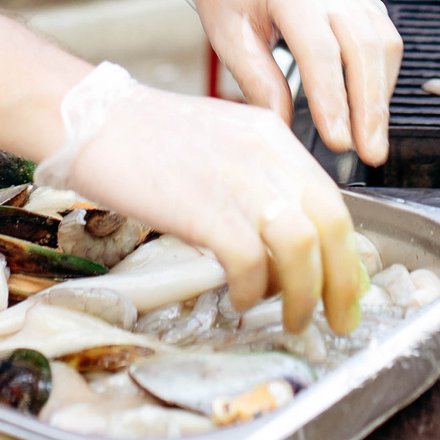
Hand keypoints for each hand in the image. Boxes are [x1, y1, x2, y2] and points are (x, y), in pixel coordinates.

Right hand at [56, 76, 362, 331]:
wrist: (92, 121)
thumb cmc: (146, 139)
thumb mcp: (222, 144)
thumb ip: (259, 180)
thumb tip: (286, 240)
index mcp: (274, 137)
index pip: (333, 200)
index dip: (347, 252)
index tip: (347, 287)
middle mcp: (268, 155)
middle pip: (332, 225)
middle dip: (343, 283)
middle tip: (339, 318)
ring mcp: (239, 180)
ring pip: (303, 247)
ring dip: (303, 294)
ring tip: (293, 319)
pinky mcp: (207, 209)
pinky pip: (250, 263)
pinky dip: (252, 290)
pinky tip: (239, 298)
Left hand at [187, 0, 403, 164]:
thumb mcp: (227, 35)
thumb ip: (257, 80)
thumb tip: (282, 127)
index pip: (321, 52)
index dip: (333, 100)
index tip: (338, 143)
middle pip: (366, 49)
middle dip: (371, 107)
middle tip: (371, 153)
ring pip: (385, 43)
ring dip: (381, 94)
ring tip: (370, 138)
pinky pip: (384, 35)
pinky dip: (381, 74)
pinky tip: (369, 105)